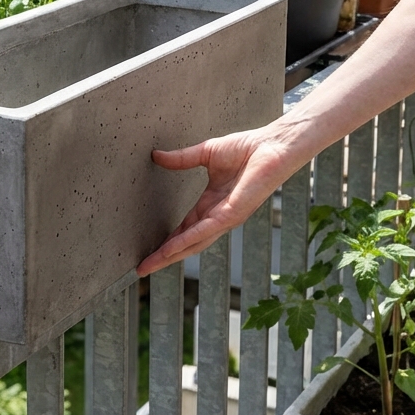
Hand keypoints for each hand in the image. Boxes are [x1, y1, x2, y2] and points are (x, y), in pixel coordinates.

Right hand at [136, 124, 305, 276]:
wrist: (272, 146)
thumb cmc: (248, 148)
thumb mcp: (207, 153)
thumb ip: (182, 159)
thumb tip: (156, 156)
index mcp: (212, 203)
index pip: (186, 228)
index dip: (167, 240)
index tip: (149, 250)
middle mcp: (218, 216)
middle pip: (187, 242)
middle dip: (164, 256)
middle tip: (142, 268)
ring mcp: (225, 218)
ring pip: (193, 243)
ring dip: (170, 255)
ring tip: (149, 265)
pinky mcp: (232, 214)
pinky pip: (204, 231)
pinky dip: (185, 241)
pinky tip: (169, 249)